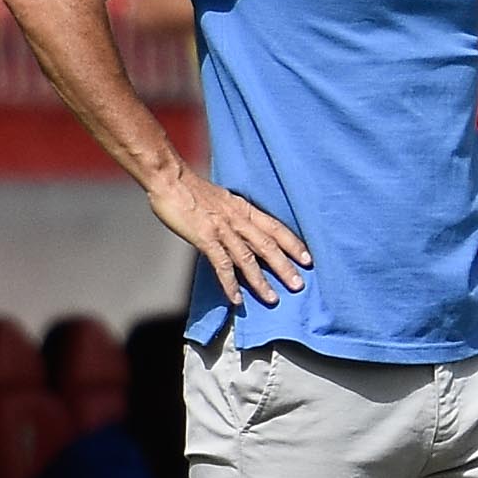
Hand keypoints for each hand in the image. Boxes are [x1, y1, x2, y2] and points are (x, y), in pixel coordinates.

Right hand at [147, 166, 310, 306]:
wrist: (170, 179)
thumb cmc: (191, 189)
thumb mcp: (222, 199)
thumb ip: (233, 215)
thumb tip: (241, 230)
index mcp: (243, 208)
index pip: (275, 227)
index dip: (293, 243)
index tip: (307, 258)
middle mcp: (237, 219)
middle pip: (267, 245)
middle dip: (285, 267)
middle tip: (299, 285)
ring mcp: (222, 229)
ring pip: (248, 259)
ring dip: (261, 280)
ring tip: (273, 298)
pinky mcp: (205, 238)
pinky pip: (221, 265)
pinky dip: (230, 283)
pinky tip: (237, 298)